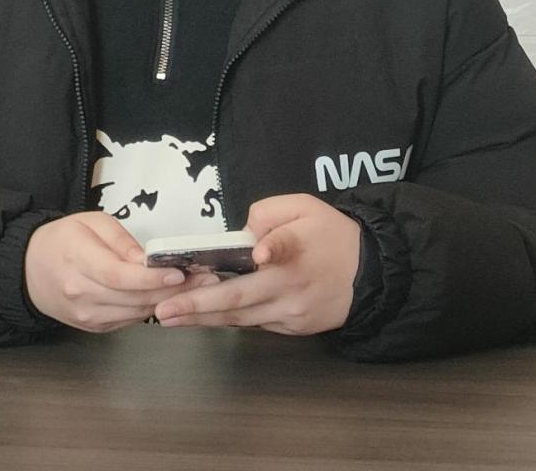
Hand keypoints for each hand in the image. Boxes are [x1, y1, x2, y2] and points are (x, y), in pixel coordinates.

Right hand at [24, 211, 214, 332]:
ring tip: (198, 287)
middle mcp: (80, 294)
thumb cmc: (62, 240)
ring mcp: (86, 316)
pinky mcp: (94, 328)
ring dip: (168, 302)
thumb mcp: (90, 222)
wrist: (30, 270)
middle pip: (133, 298)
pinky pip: (129, 320)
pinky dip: (150, 309)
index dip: (152, 279)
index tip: (180, 273)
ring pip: (135, 313)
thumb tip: (146, 260)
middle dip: (173, 290)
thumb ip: (120, 240)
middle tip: (206, 279)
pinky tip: (170, 298)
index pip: (119, 276)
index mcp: (77, 260)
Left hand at [153, 194, 360, 334]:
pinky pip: (254, 324)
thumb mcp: (306, 206)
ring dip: (203, 318)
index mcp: (298, 249)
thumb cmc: (331, 234)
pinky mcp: (294, 328)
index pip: (286, 246)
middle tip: (165, 310)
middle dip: (199, 305)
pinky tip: (199, 317)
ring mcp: (293, 312)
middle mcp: (292, 285)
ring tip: (169, 317)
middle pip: (242, 298)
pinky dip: (226, 321)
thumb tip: (245, 236)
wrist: (370, 273)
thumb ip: (270, 212)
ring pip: (241, 318)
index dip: (273, 247)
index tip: (260, 252)